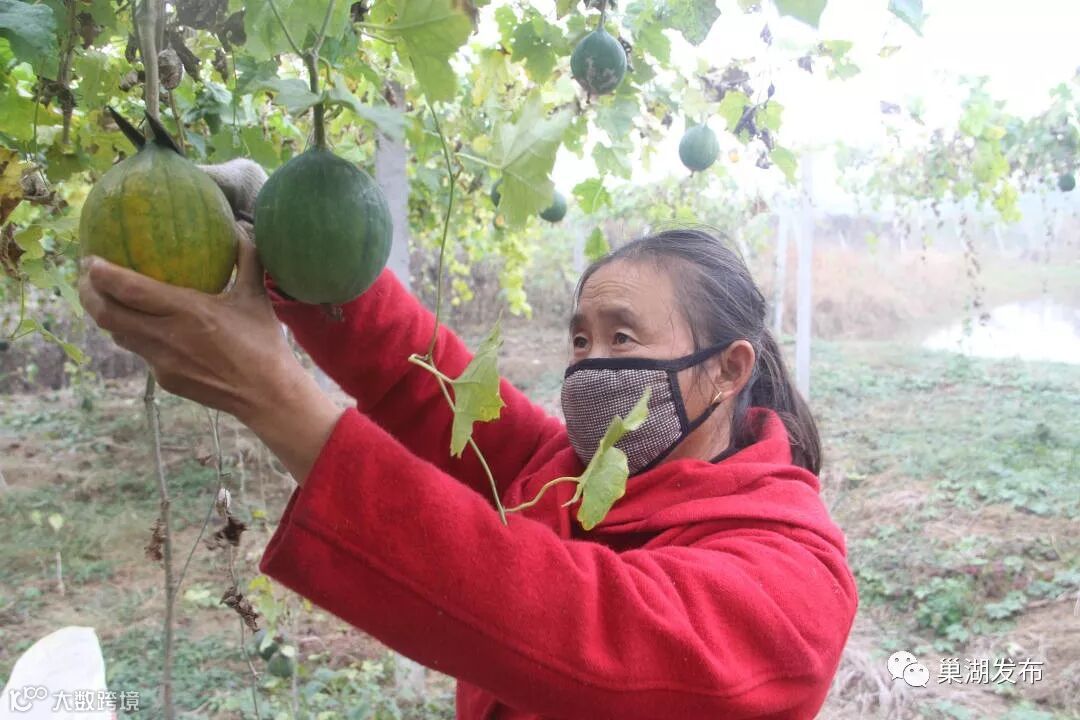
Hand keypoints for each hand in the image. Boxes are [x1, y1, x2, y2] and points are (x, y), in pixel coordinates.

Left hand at [78, 223, 296, 421]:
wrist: (266, 395)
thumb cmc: (264, 342)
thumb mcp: (256, 296)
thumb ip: (246, 259)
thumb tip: (238, 227)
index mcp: (187, 311)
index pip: (128, 289)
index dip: (101, 273)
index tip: (90, 258)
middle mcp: (166, 336)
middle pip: (106, 315)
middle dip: (87, 294)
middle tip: (85, 277)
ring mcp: (161, 362)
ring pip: (118, 335)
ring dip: (106, 315)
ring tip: (104, 298)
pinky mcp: (164, 380)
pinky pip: (141, 352)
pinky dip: (136, 336)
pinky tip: (143, 327)